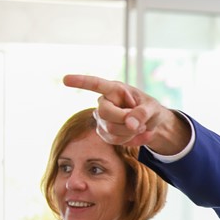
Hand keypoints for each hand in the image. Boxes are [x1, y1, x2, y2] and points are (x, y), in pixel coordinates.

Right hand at [62, 74, 185, 151]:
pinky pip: (114, 140)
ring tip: (140, 126)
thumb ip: (143, 114)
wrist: (151, 125)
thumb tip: (130, 124)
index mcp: (115, 89)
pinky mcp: (104, 132)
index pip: (95, 84)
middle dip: (125, 120)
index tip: (65, 79)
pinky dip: (129, 140)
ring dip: (130, 132)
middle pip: (105, 113)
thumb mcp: (153, 109)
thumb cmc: (150, 110)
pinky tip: (136, 134)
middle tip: (141, 122)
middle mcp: (104, 102)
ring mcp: (102, 118)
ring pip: (111, 129)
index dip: (80, 82)